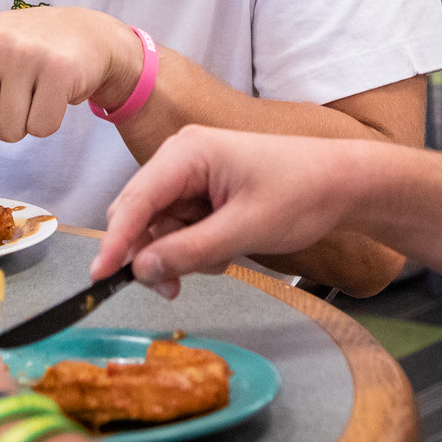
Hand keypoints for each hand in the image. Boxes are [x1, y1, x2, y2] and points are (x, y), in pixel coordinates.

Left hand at [0, 7, 142, 176]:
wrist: (82, 30)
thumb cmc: (26, 51)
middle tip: (14, 95)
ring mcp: (24, 53)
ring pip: (9, 132)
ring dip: (23, 123)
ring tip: (35, 90)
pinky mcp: (58, 69)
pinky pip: (41, 128)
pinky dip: (48, 121)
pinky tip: (53, 93)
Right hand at [92, 126, 366, 296]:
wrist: (342, 183)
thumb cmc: (300, 193)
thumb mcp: (245, 228)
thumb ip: (190, 250)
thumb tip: (141, 270)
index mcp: (187, 152)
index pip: (136, 200)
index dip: (115, 241)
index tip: (99, 278)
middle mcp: (181, 158)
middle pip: (139, 214)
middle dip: (150, 253)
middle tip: (170, 290)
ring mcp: (191, 175)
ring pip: (158, 226)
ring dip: (175, 254)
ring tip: (217, 264)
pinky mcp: (203, 192)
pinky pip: (178, 227)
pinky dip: (191, 248)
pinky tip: (222, 253)